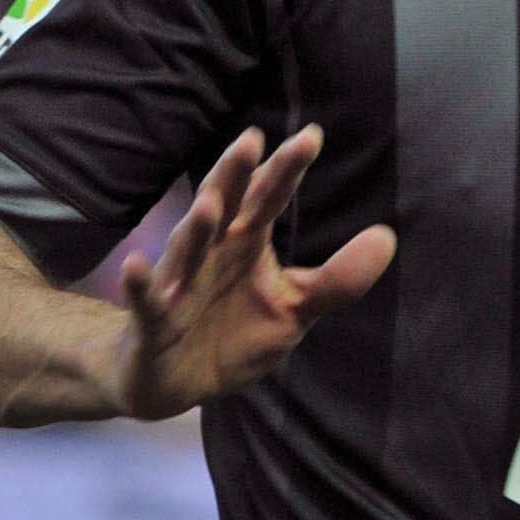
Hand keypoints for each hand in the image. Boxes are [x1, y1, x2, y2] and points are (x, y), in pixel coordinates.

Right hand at [109, 126, 393, 420]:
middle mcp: (210, 254)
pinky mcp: (152, 320)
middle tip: (252, 139)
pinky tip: (133, 266)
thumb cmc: (233, 334)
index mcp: (245, 245)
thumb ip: (338, 279)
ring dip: (195, 226)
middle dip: (233, 176)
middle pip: (223, 207)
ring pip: (186, 248)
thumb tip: (386, 236)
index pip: (267, 200)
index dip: (286, 171)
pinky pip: (145, 301)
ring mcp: (178, 284)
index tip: (311, 136)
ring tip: (209, 203)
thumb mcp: (295, 309)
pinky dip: (140, 284)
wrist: (176, 382)